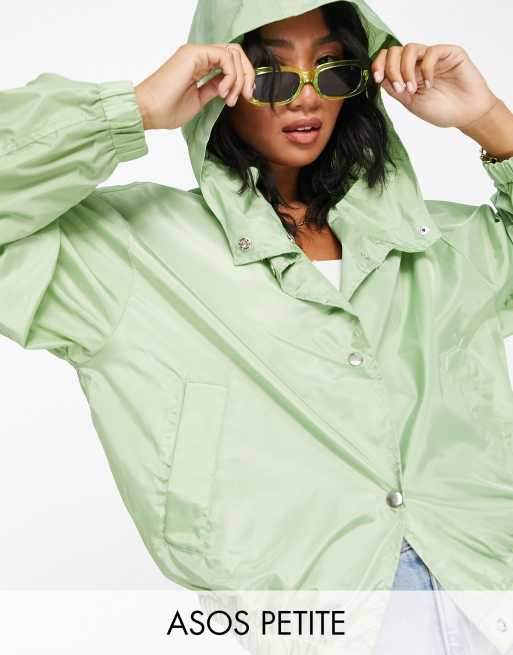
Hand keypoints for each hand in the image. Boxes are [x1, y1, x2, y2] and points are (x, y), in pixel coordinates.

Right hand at [134, 42, 255, 129]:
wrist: (148, 111)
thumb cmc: (166, 110)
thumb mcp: (199, 100)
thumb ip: (213, 88)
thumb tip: (229, 85)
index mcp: (199, 64)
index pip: (230, 61)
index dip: (243, 78)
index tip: (244, 98)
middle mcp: (199, 55)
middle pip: (236, 53)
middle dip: (247, 75)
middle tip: (246, 96)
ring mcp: (197, 53)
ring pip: (233, 53)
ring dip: (240, 78)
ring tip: (230, 98)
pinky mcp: (195, 54)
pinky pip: (225, 57)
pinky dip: (231, 75)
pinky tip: (223, 92)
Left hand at [371, 43, 498, 129]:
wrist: (466, 115)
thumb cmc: (441, 110)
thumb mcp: (410, 103)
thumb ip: (394, 89)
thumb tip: (378, 77)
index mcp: (407, 73)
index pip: (387, 59)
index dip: (378, 65)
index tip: (376, 79)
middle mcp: (418, 62)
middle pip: (394, 51)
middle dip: (391, 69)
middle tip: (399, 88)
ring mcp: (433, 56)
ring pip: (410, 48)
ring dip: (405, 70)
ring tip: (412, 89)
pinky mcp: (449, 52)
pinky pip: (431, 52)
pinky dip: (426, 69)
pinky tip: (430, 84)